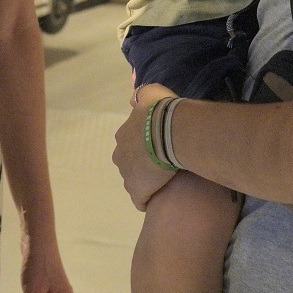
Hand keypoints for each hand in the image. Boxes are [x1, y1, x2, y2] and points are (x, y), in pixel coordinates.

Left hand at [112, 84, 177, 210]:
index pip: (132, 142)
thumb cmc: (164, 112)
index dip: (146, 143)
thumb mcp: (151, 93)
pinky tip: (162, 196)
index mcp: (123, 135)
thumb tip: (135, 99)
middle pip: (130, 162)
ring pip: (135, 181)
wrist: (172, 134)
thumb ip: (142, 95)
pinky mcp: (138, 192)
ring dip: (147, 180)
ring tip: (166, 179)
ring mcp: (127, 176)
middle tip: (164, 161)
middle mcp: (120, 155)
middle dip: (143, 163)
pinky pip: (141, 199)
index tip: (160, 143)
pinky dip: (149, 198)